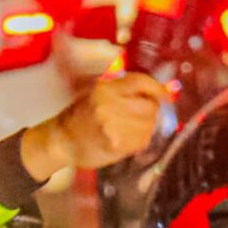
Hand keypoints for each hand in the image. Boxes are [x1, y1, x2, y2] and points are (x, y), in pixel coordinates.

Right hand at [21, 72, 166, 180]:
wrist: (60, 141)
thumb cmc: (80, 116)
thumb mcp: (95, 93)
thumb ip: (121, 89)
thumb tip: (151, 91)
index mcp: (105, 88)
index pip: (140, 82)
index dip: (158, 88)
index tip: (166, 95)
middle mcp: (110, 104)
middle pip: (150, 105)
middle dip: (151, 111)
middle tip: (143, 115)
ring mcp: (113, 126)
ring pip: (149, 124)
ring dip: (146, 127)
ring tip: (132, 128)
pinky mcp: (116, 145)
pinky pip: (142, 140)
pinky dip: (140, 140)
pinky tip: (129, 139)